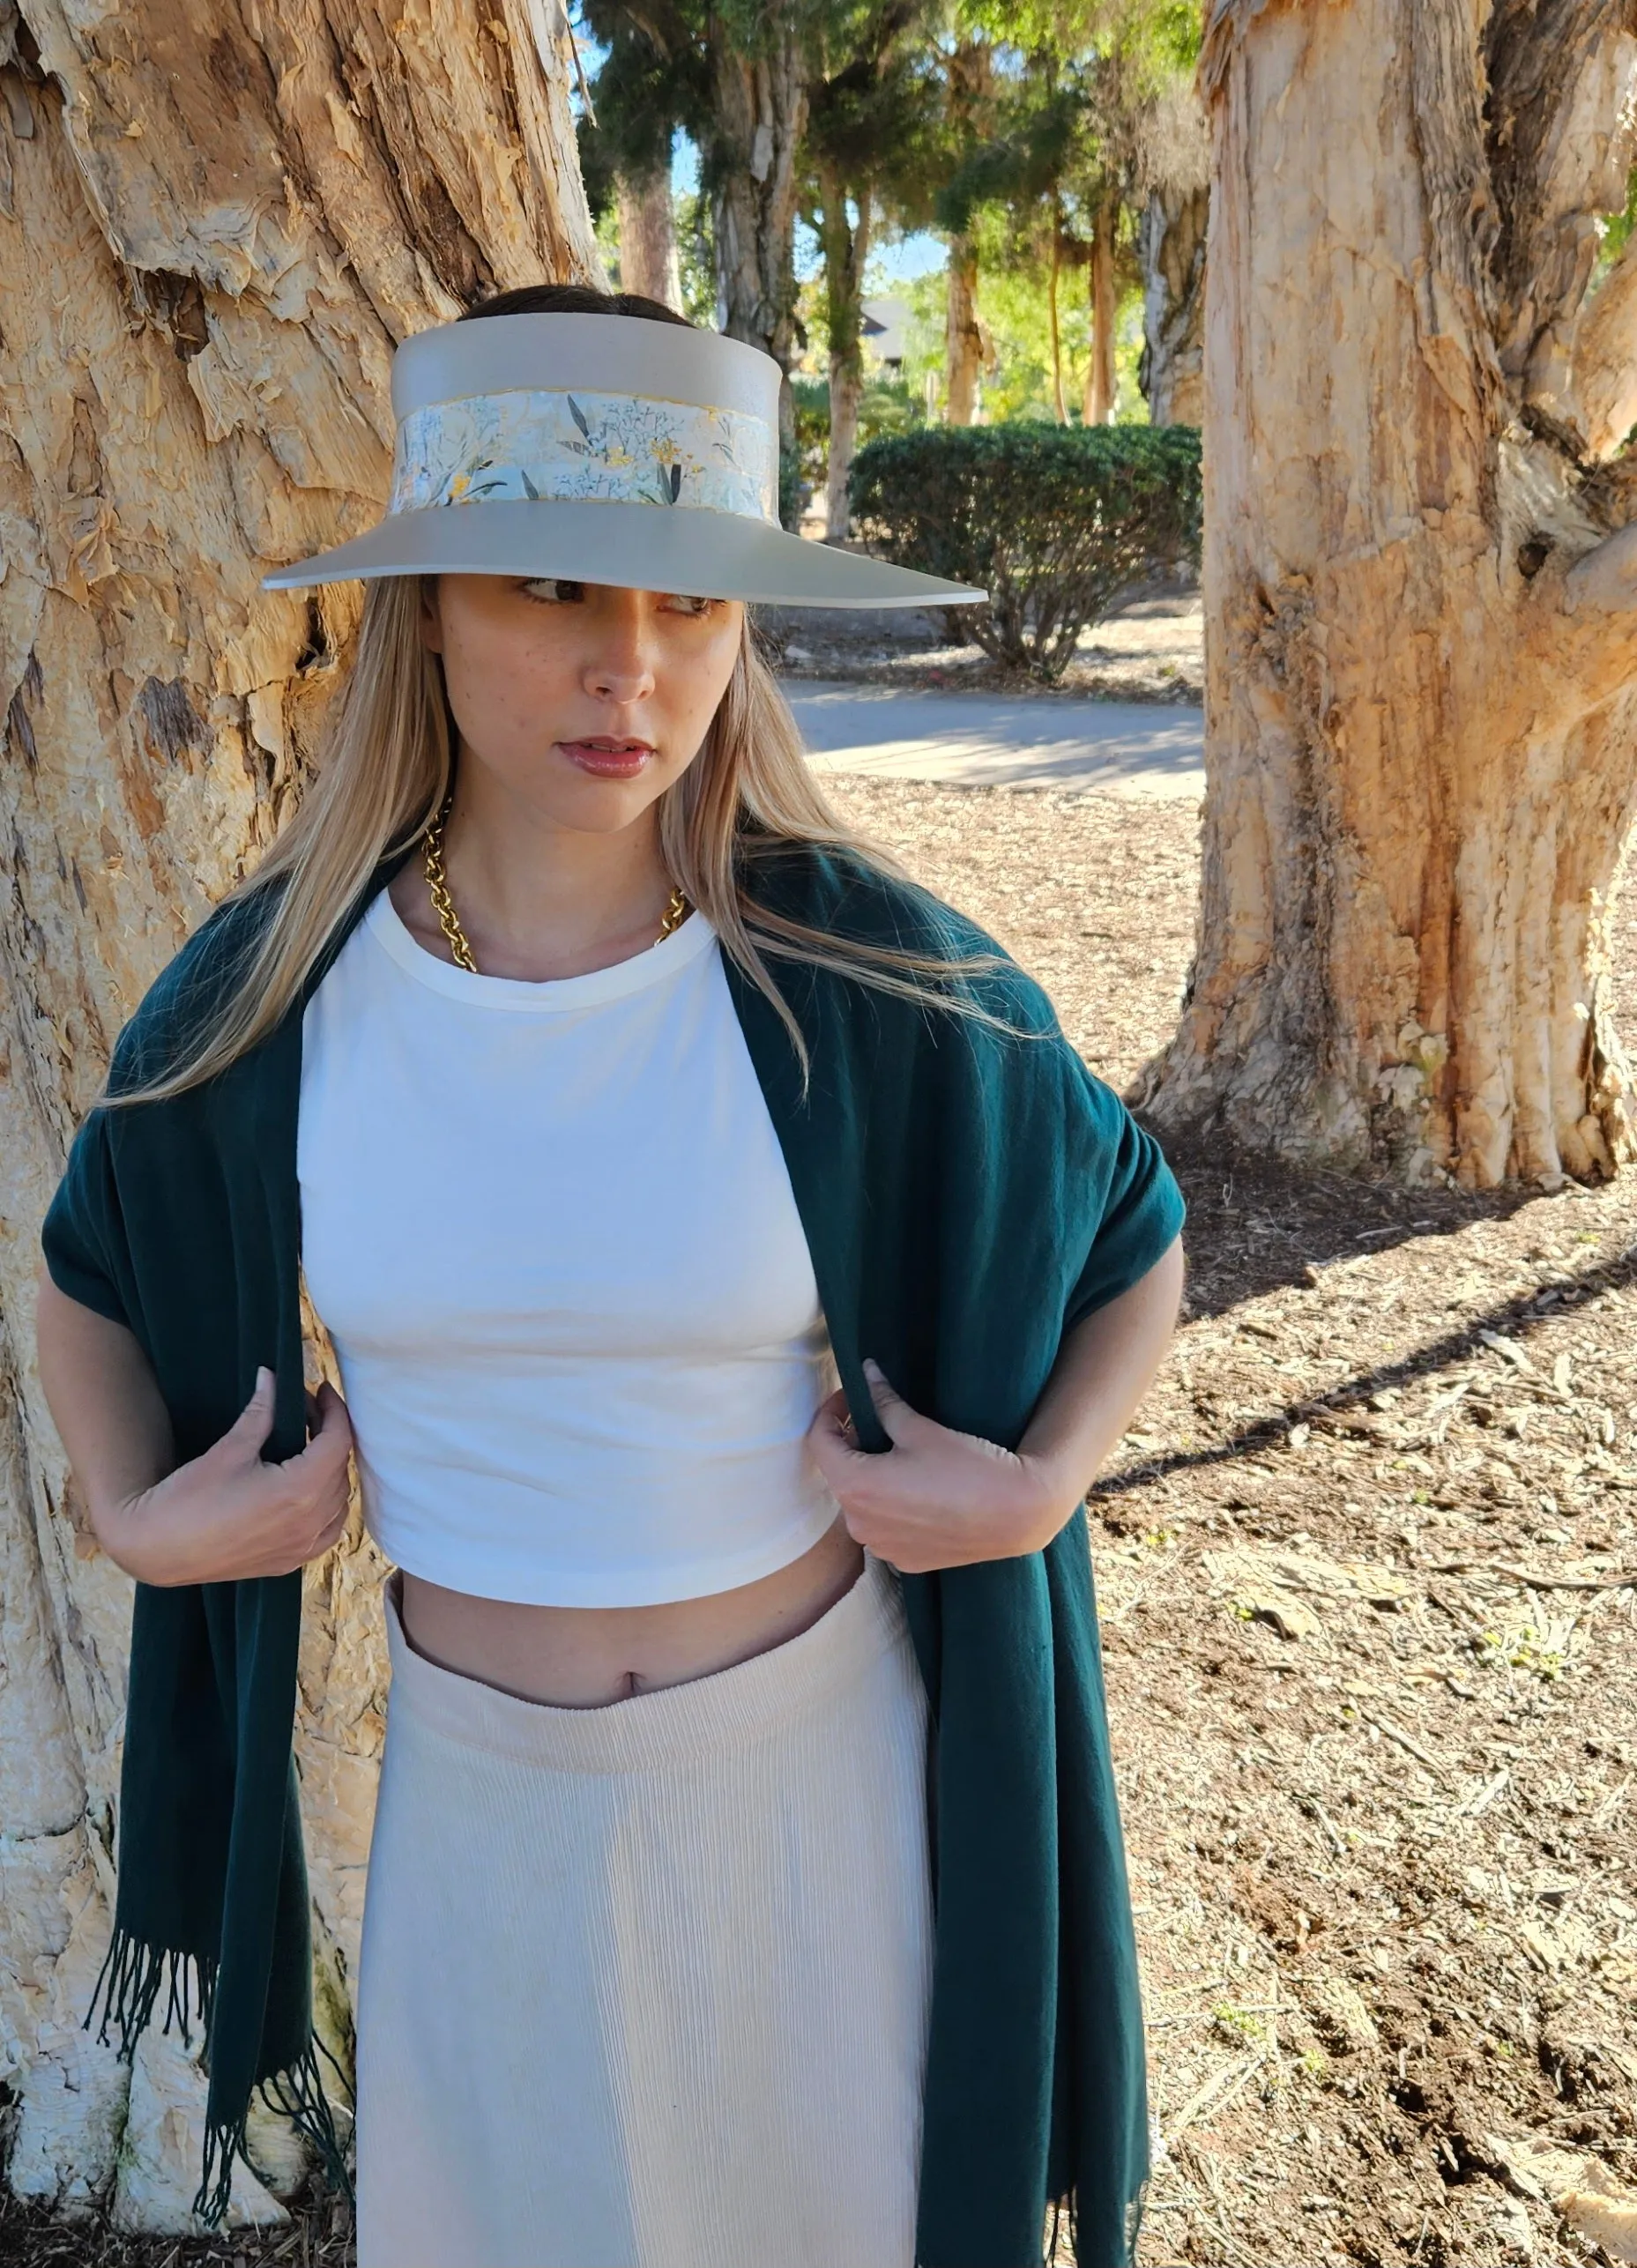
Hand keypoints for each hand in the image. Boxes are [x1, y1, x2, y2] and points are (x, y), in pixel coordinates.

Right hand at [102, 1367, 355, 1586]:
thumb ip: (260, 1412)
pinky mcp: (289, 1563)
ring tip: (309, 1446)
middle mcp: (310, 1523)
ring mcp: (301, 1548)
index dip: (335, 1410)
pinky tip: (311, 1491)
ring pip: (339, 1501)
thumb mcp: (229, 1450)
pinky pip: (327, 1531)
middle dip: (329, 1434)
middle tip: (305, 1411)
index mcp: (300, 1491)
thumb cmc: (189, 1499)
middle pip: (340, 1468)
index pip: (338, 1442)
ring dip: (331, 1470)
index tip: (323, 1390)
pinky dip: (328, 1507)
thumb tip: (270, 1376)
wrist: (157, 1550)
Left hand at [806, 1358, 1076, 1573]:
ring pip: (863, 1504)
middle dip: (853, 1445)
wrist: (1016, 1514)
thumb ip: (884, 1402)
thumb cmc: (967, 1468)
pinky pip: (884, 1529)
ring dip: (871, 1478)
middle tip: (877, 1422)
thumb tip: (866, 1372)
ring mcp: (881, 1548)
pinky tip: (918, 1491)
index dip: (830, 1413)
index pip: (820, 1442)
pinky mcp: (904, 1561)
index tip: (848, 1398)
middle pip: (841, 1474)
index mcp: (855, 1487)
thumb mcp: (919, 1429)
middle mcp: (859, 1524)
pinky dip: (891, 1507)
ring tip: (900, 1457)